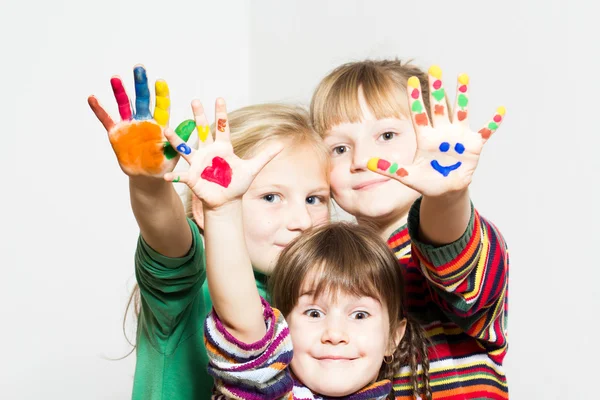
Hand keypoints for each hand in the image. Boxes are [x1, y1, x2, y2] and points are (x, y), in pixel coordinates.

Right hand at [88, 65, 194, 177]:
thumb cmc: (164, 165)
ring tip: (115, 77)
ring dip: (119, 91)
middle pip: (142, 99)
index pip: (161, 106)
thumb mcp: (174, 152)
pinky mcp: (116, 133)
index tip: (160, 81)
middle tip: (139, 68)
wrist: (147, 176)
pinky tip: (92, 98)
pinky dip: (99, 109)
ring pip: (124, 105)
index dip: (161, 94)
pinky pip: (106, 119)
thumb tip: (192, 123)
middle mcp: (144, 120)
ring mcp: (129, 125)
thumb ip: (179, 137)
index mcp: (160, 124)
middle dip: (141, 84)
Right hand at [163, 98, 282, 209]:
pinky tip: (167, 175)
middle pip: (202, 131)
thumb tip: (282, 144)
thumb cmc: (237, 184)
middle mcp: (208, 152)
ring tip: (166, 129)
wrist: (227, 201)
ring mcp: (198, 164)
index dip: (221, 113)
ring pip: (185, 149)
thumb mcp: (253, 168)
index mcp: (223, 148)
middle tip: (194, 100)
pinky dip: (174, 175)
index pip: (222, 127)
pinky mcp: (192, 178)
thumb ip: (265, 155)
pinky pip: (181, 175)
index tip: (219, 98)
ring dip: (176, 140)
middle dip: (198, 116)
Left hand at [367, 65, 504, 196]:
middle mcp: (442, 132)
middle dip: (436, 89)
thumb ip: (388, 168)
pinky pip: (485, 131)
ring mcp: (458, 136)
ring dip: (462, 95)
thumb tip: (367, 162)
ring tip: (462, 76)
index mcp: (425, 137)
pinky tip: (500, 110)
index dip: (416, 98)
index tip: (412, 80)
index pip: (419, 114)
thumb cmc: (426, 182)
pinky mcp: (474, 145)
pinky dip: (493, 123)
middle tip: (434, 69)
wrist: (445, 191)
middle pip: (438, 107)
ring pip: (460, 111)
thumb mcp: (406, 176)